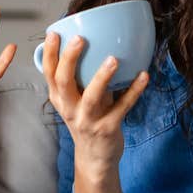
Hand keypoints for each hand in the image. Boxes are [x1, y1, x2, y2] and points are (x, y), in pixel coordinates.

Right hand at [42, 31, 148, 192]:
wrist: (94, 159)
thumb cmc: (87, 121)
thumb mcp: (76, 100)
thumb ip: (81, 78)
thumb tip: (96, 42)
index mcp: (59, 98)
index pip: (49, 73)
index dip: (50, 52)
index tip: (54, 32)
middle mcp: (69, 109)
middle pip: (63, 82)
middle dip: (70, 59)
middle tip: (80, 39)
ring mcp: (87, 120)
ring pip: (92, 97)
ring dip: (102, 77)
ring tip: (113, 59)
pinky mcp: (107, 129)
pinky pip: (122, 108)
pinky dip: (134, 91)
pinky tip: (144, 76)